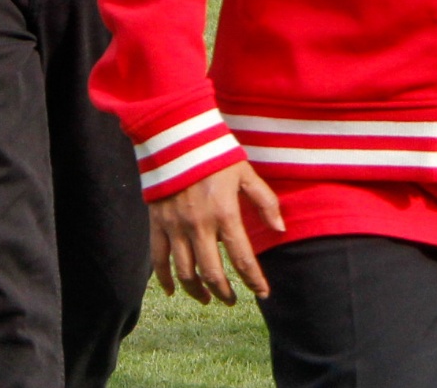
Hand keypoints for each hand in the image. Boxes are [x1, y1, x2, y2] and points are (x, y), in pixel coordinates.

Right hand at [148, 162, 284, 303]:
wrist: (176, 135)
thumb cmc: (215, 153)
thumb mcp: (246, 172)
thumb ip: (265, 201)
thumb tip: (279, 229)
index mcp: (226, 213)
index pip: (243, 258)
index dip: (254, 280)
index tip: (263, 293)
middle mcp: (200, 225)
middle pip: (212, 273)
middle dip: (224, 293)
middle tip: (231, 301)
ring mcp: (176, 226)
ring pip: (185, 272)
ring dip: (197, 291)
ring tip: (206, 298)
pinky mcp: (158, 223)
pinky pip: (158, 259)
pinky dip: (164, 279)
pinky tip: (172, 291)